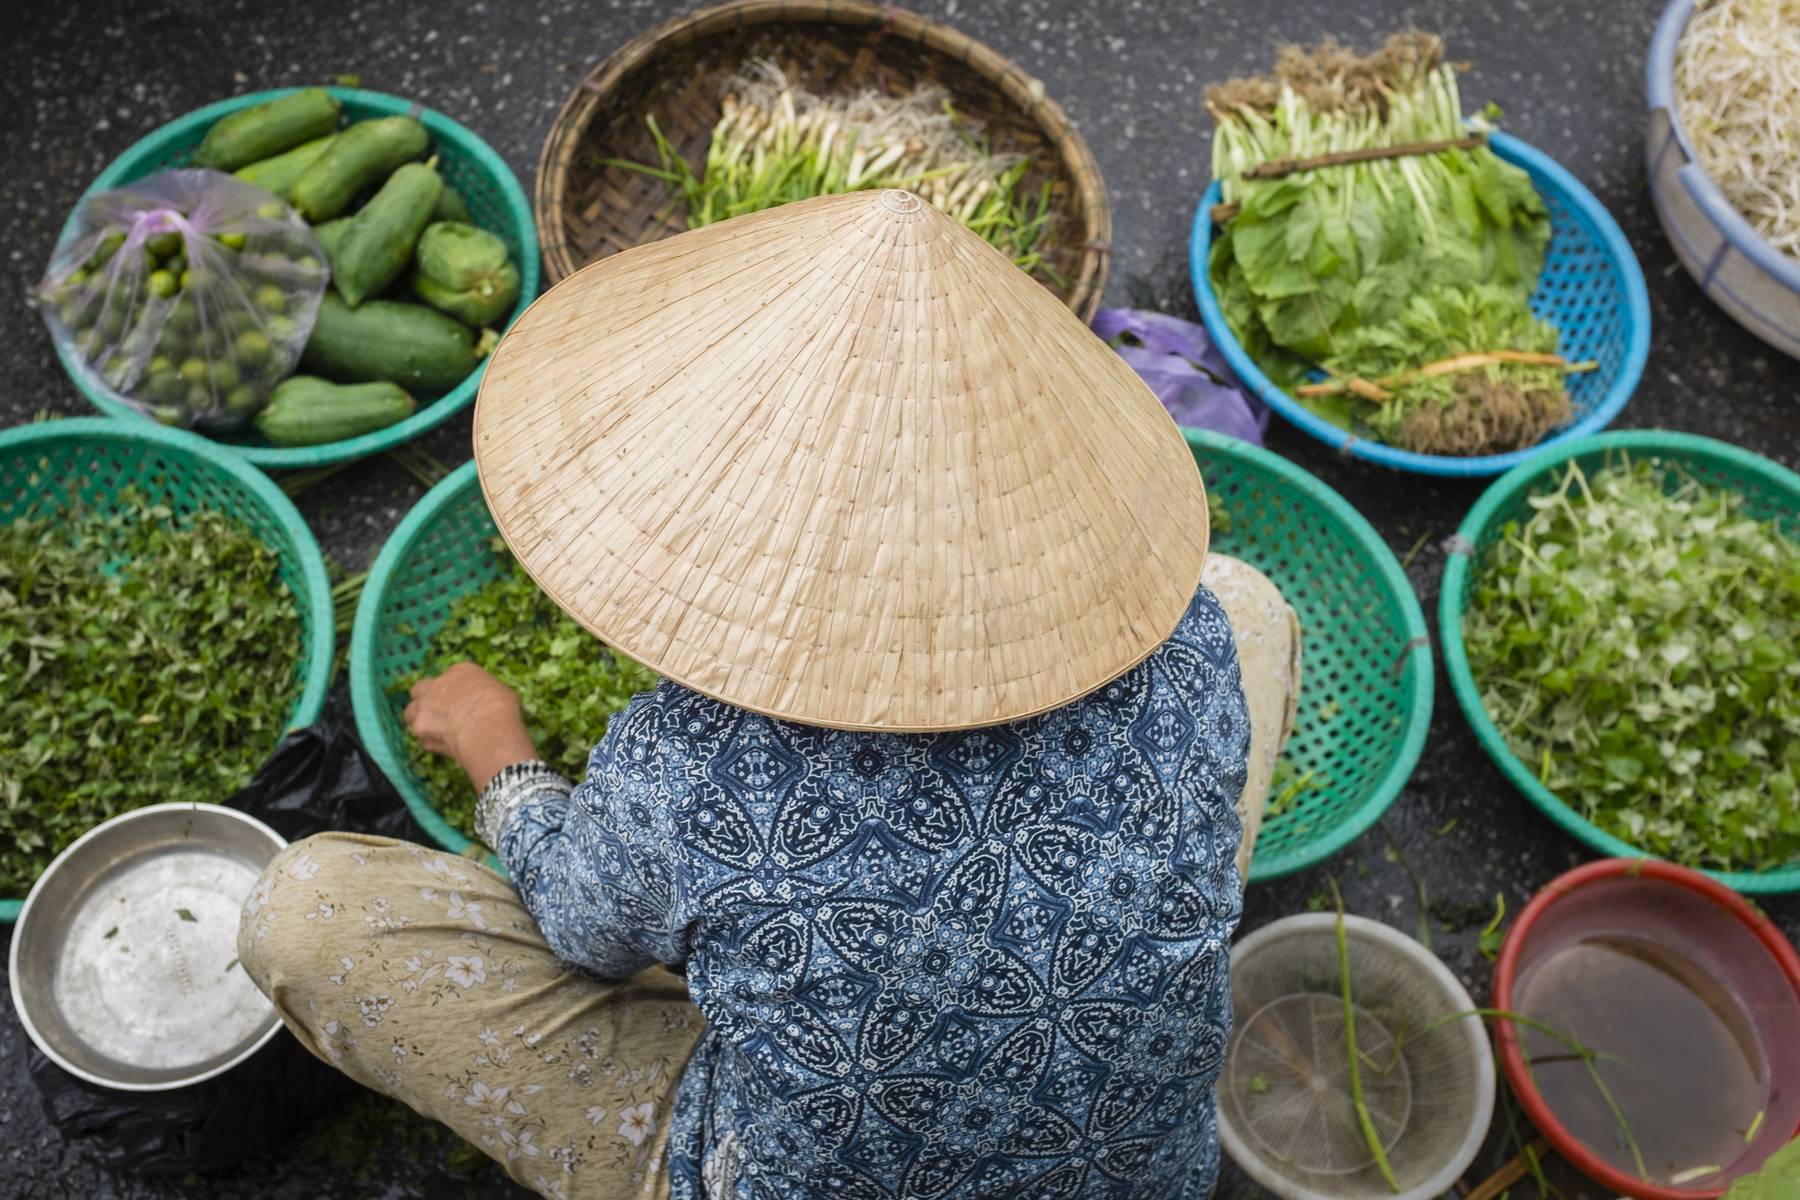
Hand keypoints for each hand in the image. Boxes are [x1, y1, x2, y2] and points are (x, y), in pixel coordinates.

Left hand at [404, 662, 538, 791]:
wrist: (489, 728)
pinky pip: (421, 737)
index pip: (449, 676)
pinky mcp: (420, 728)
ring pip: (411, 712)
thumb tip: (489, 704)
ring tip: (435, 731)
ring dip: (419, 719)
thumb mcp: (502, 692)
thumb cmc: (502, 708)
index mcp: (460, 671)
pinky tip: (444, 747)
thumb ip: (486, 694)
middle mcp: (437, 684)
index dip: (453, 689)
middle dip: (426, 699)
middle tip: (439, 712)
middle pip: (420, 689)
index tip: (460, 700)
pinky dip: (430, 742)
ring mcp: (425, 706)